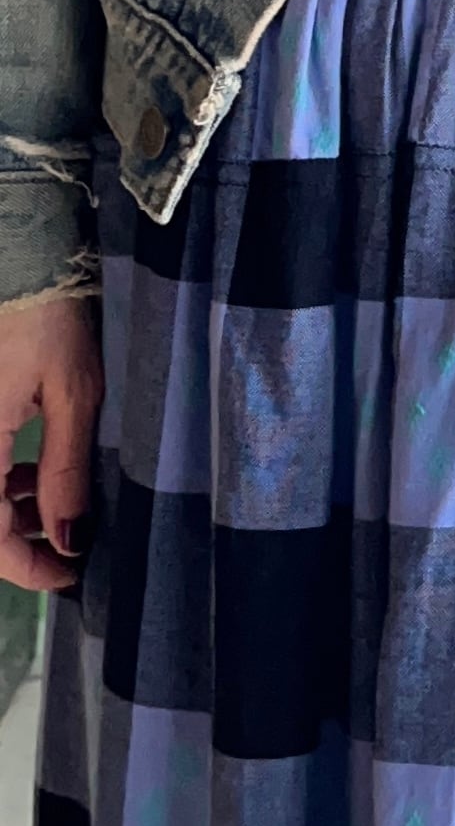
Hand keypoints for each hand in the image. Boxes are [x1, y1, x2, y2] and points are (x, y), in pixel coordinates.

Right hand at [0, 298, 102, 590]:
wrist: (19, 249)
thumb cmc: (48, 310)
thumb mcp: (73, 393)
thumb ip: (66, 470)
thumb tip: (70, 538)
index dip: (25, 567)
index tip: (70, 576)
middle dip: (19, 539)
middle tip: (74, 543)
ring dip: (9, 508)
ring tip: (59, 501)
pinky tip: (35, 474)